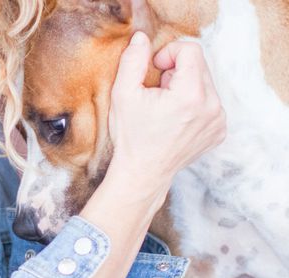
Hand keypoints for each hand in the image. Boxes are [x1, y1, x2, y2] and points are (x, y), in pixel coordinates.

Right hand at [107, 31, 225, 185]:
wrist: (143, 172)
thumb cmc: (131, 135)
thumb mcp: (123, 94)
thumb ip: (133, 61)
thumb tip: (142, 39)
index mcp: (190, 95)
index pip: (191, 50)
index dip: (168, 54)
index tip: (155, 70)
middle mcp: (212, 107)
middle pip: (199, 65)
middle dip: (176, 72)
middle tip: (157, 94)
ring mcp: (219, 121)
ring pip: (205, 83)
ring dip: (185, 87)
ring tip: (166, 108)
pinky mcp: (220, 130)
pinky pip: (210, 102)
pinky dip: (194, 103)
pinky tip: (176, 120)